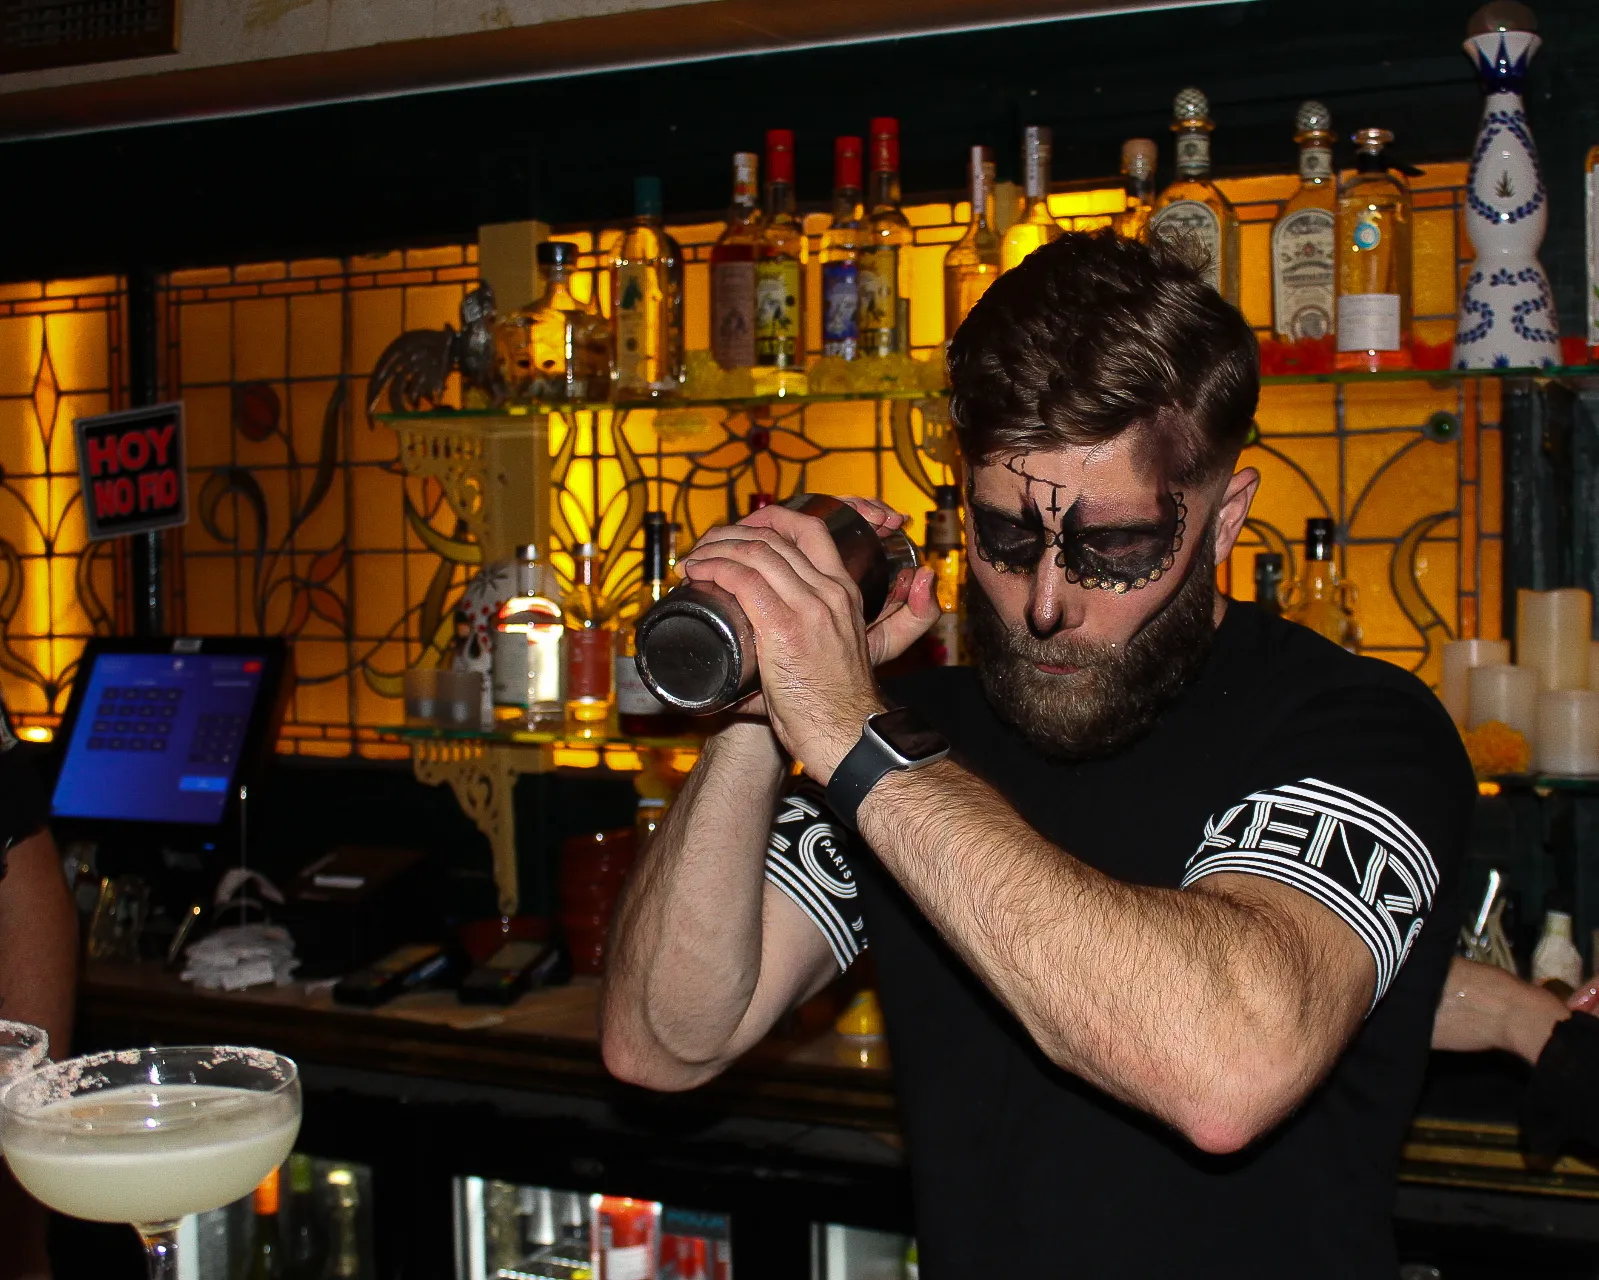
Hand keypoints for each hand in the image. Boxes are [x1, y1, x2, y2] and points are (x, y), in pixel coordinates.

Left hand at [679, 500, 939, 780]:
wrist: (848, 735)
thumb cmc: (833, 707)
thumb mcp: (828, 658)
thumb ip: (791, 654)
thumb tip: (736, 680)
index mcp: (844, 594)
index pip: (810, 530)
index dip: (769, 520)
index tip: (738, 532)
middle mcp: (829, 592)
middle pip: (776, 536)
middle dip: (732, 532)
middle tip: (705, 547)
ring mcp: (809, 607)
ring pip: (755, 552)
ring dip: (715, 548)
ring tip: (694, 559)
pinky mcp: (786, 628)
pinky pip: (744, 580)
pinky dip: (715, 568)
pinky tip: (698, 570)